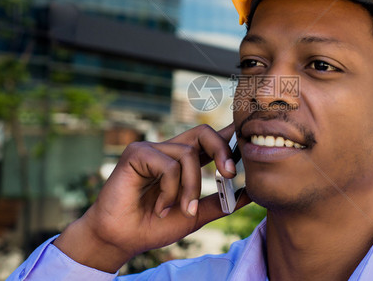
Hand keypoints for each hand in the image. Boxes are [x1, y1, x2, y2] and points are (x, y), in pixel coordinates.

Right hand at [53, 123, 249, 272]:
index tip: (248, 136)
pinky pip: (169, 165)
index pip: (209, 140)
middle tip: (229, 173)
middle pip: (203, 132)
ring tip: (182, 209)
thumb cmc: (154, 226)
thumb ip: (220, 203)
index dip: (228, 135)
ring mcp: (152, 149)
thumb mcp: (195, 215)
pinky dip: (170, 190)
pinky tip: (160, 206)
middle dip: (221, 149)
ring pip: (188, 154)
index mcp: (183, 161)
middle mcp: (168, 150)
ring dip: (190, 188)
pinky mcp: (136, 153)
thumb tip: (250, 194)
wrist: (122, 240)